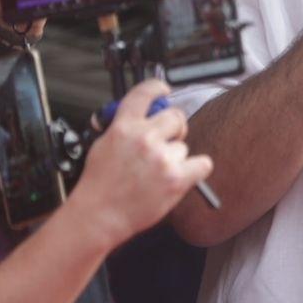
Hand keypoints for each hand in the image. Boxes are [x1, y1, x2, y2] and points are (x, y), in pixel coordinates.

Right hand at [71, 80, 212, 246]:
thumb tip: (141, 118)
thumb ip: (124, 127)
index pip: (145, 93)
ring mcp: (162, 158)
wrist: (100, 215)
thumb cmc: (99, 185)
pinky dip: (196, 169)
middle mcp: (145, 138)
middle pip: (176, 117)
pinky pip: (202, 163)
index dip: (157, 88)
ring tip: (157, 173)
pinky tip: (182, 175)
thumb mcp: (103, 144)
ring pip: (183, 146)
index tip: (163, 89)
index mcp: (124, 126)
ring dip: (175, 157)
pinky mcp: (176, 178)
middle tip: (166, 141)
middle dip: (173, 128)